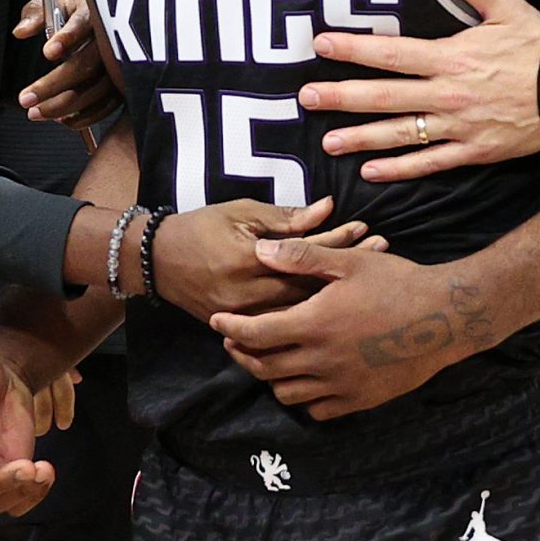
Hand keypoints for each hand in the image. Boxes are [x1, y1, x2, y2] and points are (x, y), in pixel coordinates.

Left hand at [15, 0, 118, 128]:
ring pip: (95, 90)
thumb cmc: (77, 8)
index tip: (48, 51)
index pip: (81, 24)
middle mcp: (109, 40)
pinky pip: (106, 106)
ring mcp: (119, 65)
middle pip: (85, 65)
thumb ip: (36, 13)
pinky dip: (84, 116)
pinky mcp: (123, 85)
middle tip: (25, 99)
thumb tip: (21, 31)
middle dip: (53, 85)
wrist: (107, 16)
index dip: (67, 38)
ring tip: (35, 112)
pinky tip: (62, 119)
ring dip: (63, 105)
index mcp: (92, 13)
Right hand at [152, 197, 387, 321]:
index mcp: (248, 261)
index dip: (338, 242)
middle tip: (382, 256)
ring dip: (334, 296)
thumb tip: (327, 209)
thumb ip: (285, 218)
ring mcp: (244, 318)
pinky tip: (335, 311)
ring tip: (369, 282)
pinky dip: (311, 317)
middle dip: (347, 270)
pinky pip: (283, 329)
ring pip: (300, 313)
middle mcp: (248, 295)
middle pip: (310, 287)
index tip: (367, 230)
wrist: (157, 262)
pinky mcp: (240, 330)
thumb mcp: (241, 212)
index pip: (305, 254)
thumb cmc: (201, 228)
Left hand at [212, 249, 497, 418]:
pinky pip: (318, 410)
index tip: (218, 321)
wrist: (446, 318)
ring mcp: (341, 385)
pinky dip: (304, 397)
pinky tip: (306, 379)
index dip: (231, 328)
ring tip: (269, 359)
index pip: (255, 334)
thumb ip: (301, 257)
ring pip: (287, 393)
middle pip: (264, 367)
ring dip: (271, 377)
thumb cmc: (398, 282)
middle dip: (243, 354)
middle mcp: (322, 361)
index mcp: (314, 324)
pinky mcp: (360, 400)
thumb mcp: (349, 261)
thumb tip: (260, 251)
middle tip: (235, 340)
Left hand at [298, 0, 539, 181]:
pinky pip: (430, 163)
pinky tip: (371, 171)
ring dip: (361, 138)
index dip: (354, 48)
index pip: (391, 52)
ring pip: (401, 134)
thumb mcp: (508, 7)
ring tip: (328, 143)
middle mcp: (448, 94)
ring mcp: (459, 126)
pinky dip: (400, 169)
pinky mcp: (474, 150)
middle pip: (384, 96)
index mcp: (452, 58)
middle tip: (305, 98)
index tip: (321, 45)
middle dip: (342, 97)